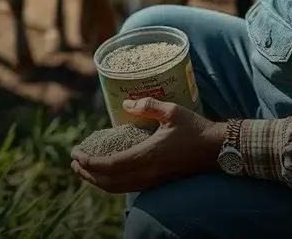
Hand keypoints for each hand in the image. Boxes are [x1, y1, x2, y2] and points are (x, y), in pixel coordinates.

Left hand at [71, 98, 227, 192]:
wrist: (217, 150)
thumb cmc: (195, 129)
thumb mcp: (172, 110)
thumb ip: (147, 105)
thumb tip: (125, 104)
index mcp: (147, 155)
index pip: (110, 165)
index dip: (89, 162)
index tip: (76, 153)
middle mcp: (147, 172)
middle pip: (109, 182)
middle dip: (87, 174)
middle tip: (74, 162)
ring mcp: (153, 180)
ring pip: (118, 188)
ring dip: (98, 181)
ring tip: (85, 170)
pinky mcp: (157, 182)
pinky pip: (128, 187)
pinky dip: (112, 183)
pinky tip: (108, 173)